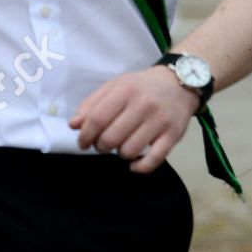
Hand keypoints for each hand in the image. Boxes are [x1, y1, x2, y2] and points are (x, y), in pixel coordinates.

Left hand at [70, 65, 199, 173]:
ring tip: (119, 147)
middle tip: (101, 145)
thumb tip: (73, 125)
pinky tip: (133, 164)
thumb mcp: (114, 87)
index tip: (82, 143)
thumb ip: (91, 105)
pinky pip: (154, 160)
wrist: (178, 84)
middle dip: (100, 146)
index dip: (85, 135)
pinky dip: (140, 167)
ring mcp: (160, 122)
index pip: (98, 118)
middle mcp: (143, 105)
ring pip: (130, 150)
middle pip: (111, 137)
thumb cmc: (139, 87)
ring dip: (119, 154)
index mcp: (124, 91)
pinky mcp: (174, 136)